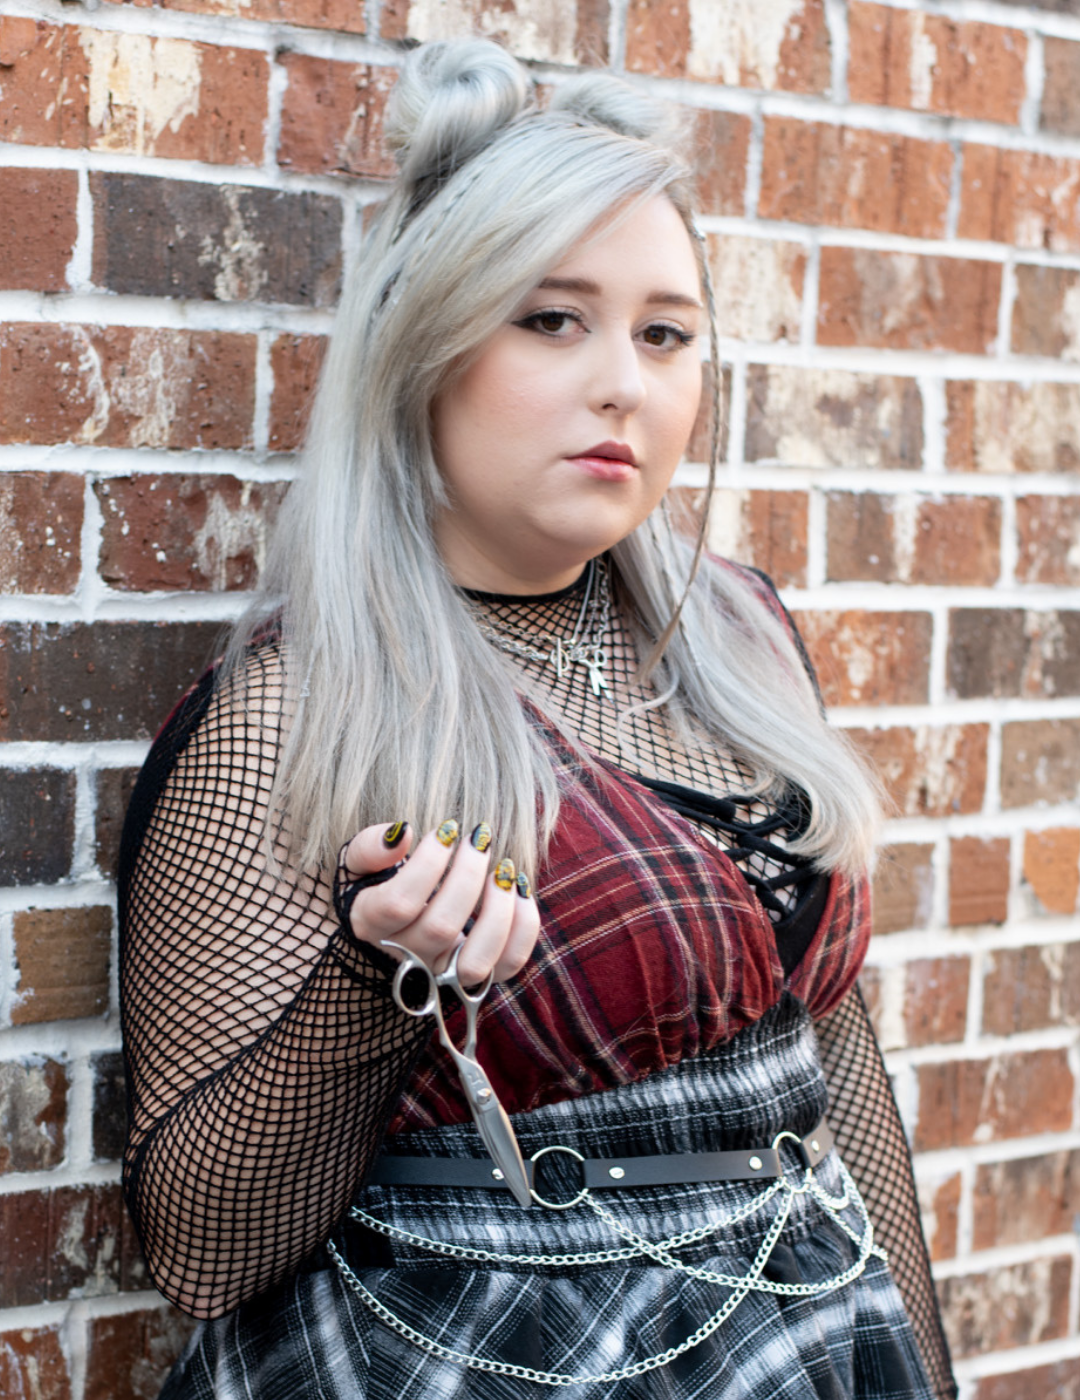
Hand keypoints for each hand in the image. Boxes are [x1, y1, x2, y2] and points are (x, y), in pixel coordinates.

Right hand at [335, 821, 539, 983]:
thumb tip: (403, 833)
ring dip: (499, 911)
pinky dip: (524, 928)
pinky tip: (520, 890)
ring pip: (476, 961)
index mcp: (371, 925)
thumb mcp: (357, 865)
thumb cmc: (375, 890)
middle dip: (467, 875)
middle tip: (478, 838)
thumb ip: (368, 847)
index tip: (446, 830)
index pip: (399, 903)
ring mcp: (443, 972)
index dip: (427, 864)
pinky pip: (508, 965)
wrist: (385, 936)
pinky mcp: (476, 975)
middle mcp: (407, 956)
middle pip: (441, 926)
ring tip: (504, 870)